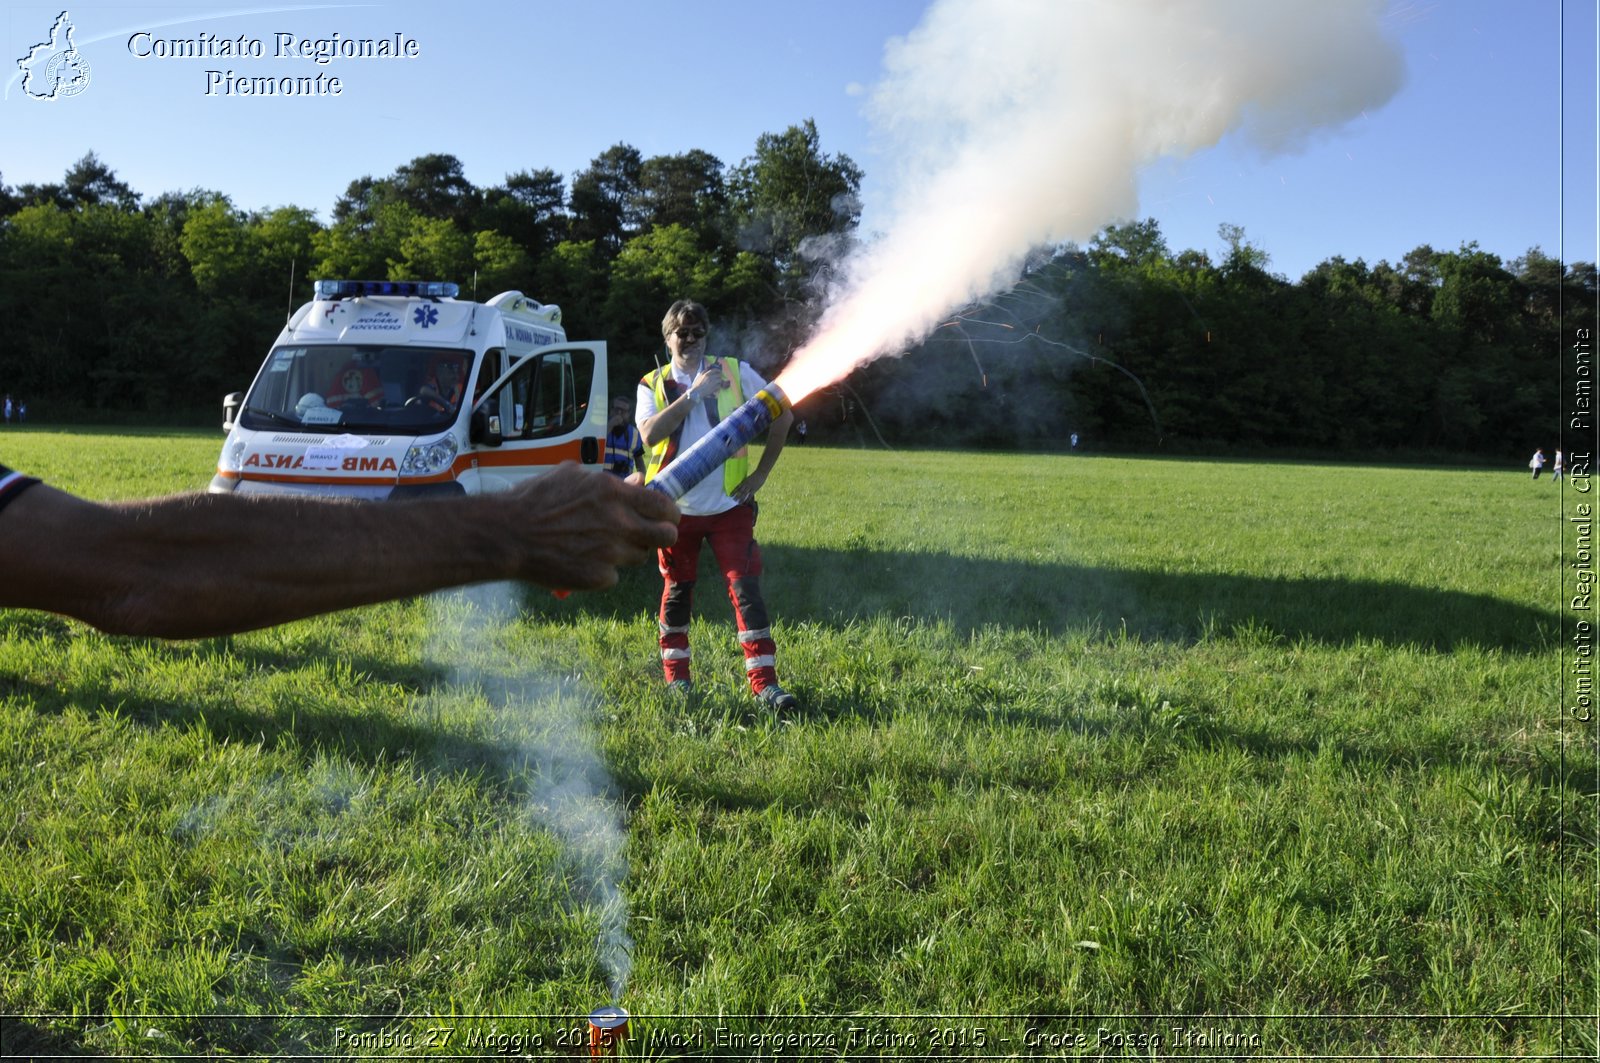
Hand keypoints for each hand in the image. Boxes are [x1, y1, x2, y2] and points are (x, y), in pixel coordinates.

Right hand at [508, 463, 678, 589]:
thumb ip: (611, 482)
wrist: (508, 534)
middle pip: (666, 536)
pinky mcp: (599, 578)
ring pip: (638, 556)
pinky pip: (613, 575)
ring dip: (627, 551)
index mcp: (614, 494)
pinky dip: (602, 570)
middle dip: (662, 535)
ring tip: (599, 544)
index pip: (664, 506)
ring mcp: (611, 553)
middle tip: (650, 535)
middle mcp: (619, 523)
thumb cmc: (535, 500)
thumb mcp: (572, 477)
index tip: (665, 516)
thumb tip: (638, 481)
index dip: (669, 513)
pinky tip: (580, 560)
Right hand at [688, 364, 723, 402]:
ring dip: (719, 381)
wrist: (696, 392)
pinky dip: (718, 386)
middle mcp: (711, 378)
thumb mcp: (699, 376)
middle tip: (718, 377)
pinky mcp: (714, 388)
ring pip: (720, 380)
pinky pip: (719, 386)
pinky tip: (715, 387)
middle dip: (719, 376)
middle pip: (719, 375)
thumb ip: (704, 371)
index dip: (718, 370)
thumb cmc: (697, 384)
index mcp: (707, 374)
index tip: (719, 371)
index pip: (715, 370)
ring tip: (717, 382)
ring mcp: (713, 383)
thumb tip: (709, 367)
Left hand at [730, 469, 766, 504]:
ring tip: (738, 503)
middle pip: (740, 491)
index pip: (737, 487)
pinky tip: (746, 502)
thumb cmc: (755, 475)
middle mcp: (746, 484)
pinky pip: (750, 495)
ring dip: (741, 498)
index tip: (730, 495)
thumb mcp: (749, 478)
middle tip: (734, 500)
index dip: (734, 491)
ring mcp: (750, 487)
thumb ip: (746, 482)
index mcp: (744, 481)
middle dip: (737, 496)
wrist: (761, 473)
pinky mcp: (754, 489)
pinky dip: (748, 499)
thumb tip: (743, 486)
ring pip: (744, 494)